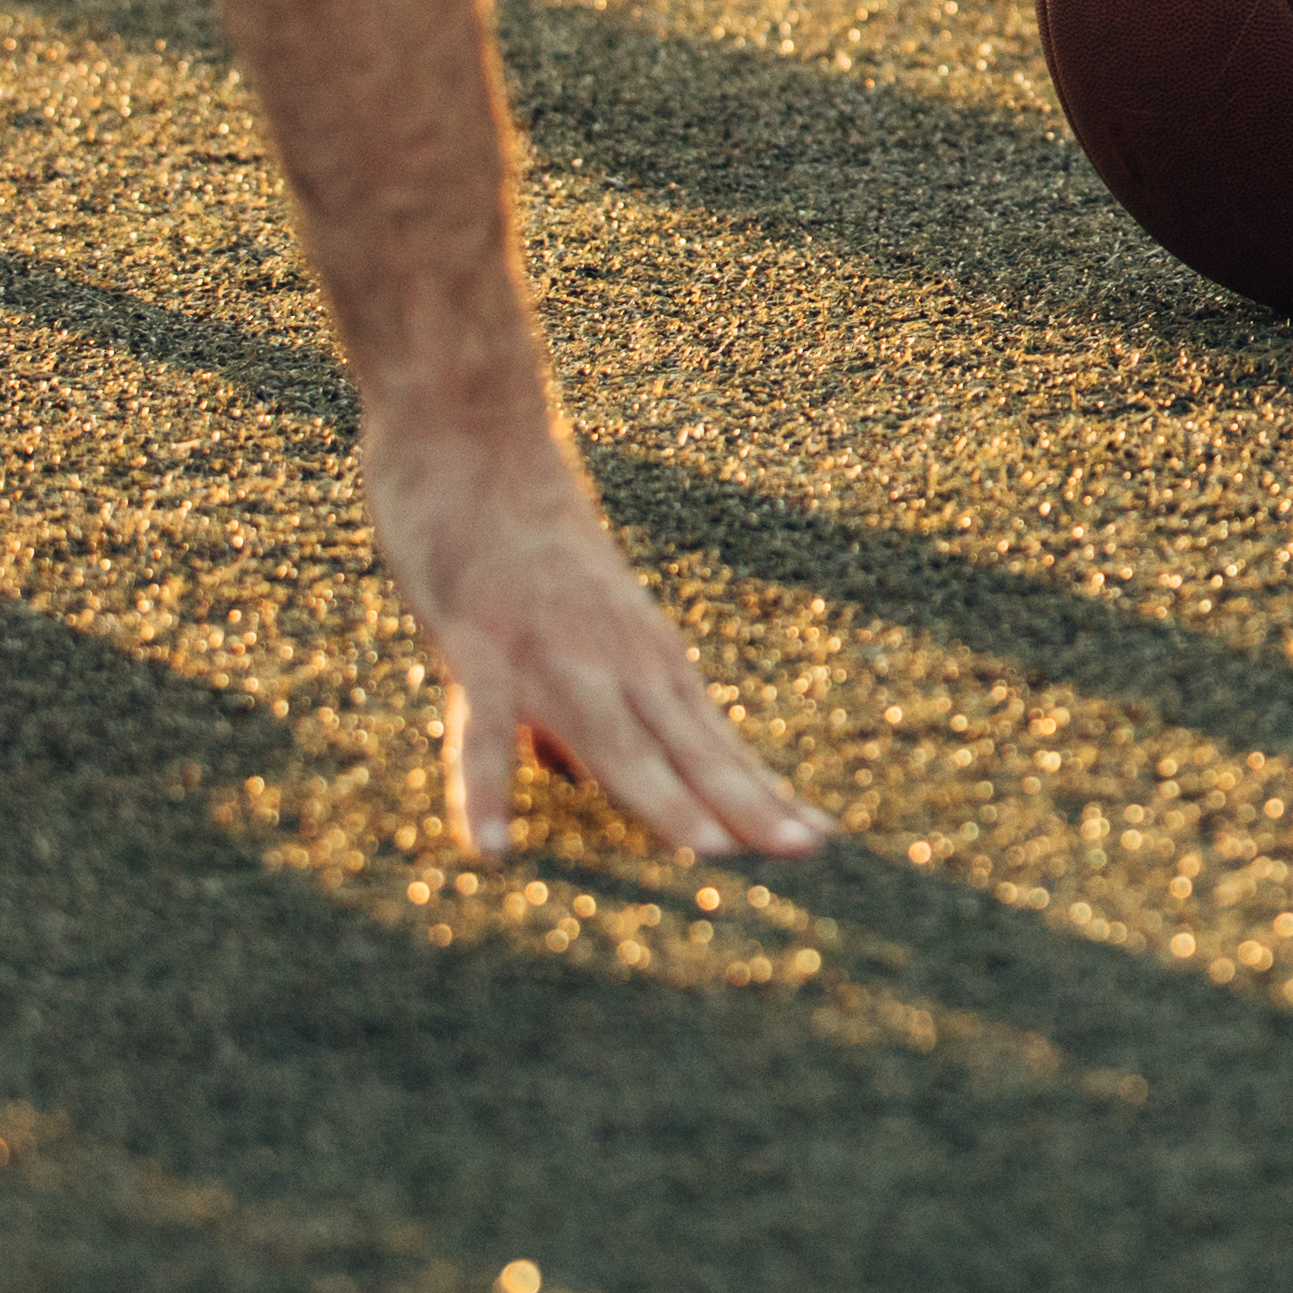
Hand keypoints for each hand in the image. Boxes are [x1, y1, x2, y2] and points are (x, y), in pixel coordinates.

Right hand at [355, 414, 825, 859]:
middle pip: (688, 746)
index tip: (819, 842)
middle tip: (806, 855)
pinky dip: (487, 788)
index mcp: (644, 658)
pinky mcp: (479, 641)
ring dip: (660, 796)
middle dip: (745, 804)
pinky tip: (494, 850)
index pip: (716, 741)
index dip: (761, 794)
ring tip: (707, 854)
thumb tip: (569, 777)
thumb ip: (575, 705)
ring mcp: (551, 650)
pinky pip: (481, 730)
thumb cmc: (520, 543)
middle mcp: (616, 657)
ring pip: (613, 737)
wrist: (473, 438)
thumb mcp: (571, 630)